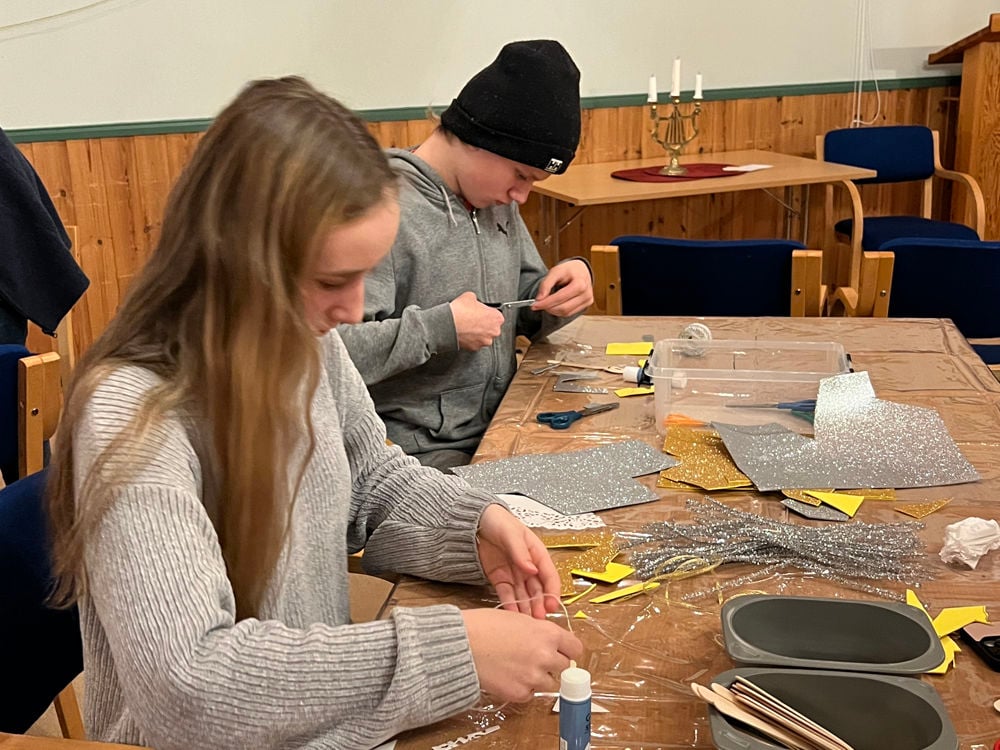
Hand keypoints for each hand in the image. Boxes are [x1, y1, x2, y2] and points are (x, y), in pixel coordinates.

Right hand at [450, 291, 503, 350]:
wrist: (448, 323)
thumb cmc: (460, 311)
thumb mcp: (471, 296)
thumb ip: (477, 300)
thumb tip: (474, 301)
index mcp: (497, 318)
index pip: (496, 315)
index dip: (487, 313)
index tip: (482, 312)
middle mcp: (494, 331)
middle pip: (491, 327)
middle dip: (484, 324)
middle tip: (474, 319)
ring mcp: (485, 341)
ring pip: (484, 336)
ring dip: (478, 332)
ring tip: (468, 326)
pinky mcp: (475, 347)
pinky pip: (475, 342)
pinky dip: (471, 339)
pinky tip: (465, 332)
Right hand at [461, 608, 582, 702]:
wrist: (462, 644)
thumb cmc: (484, 626)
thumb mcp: (519, 619)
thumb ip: (539, 632)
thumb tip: (549, 642)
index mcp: (548, 634)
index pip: (576, 648)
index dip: (567, 650)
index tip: (562, 652)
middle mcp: (546, 656)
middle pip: (565, 667)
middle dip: (553, 664)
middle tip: (536, 659)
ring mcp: (534, 677)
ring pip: (550, 683)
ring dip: (539, 677)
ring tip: (519, 667)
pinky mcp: (521, 693)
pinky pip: (531, 694)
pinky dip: (523, 688)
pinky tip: (509, 676)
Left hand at [476, 504, 562, 619]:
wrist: (476, 521)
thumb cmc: (499, 521)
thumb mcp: (512, 534)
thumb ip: (521, 552)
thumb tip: (532, 569)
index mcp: (537, 554)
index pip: (549, 575)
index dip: (553, 591)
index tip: (553, 605)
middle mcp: (528, 566)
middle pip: (538, 589)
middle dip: (540, 604)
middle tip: (540, 619)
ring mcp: (514, 574)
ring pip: (524, 595)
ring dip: (527, 608)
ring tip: (528, 622)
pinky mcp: (500, 579)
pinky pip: (507, 594)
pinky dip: (510, 604)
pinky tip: (513, 615)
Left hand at [532, 260, 592, 317]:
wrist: (581, 270)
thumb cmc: (568, 270)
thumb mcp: (555, 271)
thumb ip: (546, 284)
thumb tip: (539, 298)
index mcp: (580, 283)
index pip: (560, 297)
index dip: (546, 303)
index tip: (534, 305)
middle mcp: (586, 293)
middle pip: (563, 308)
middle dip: (548, 308)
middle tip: (538, 304)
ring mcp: (587, 300)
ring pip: (566, 313)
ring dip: (553, 310)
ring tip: (546, 303)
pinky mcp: (586, 305)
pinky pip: (569, 313)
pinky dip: (559, 311)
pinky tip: (555, 305)